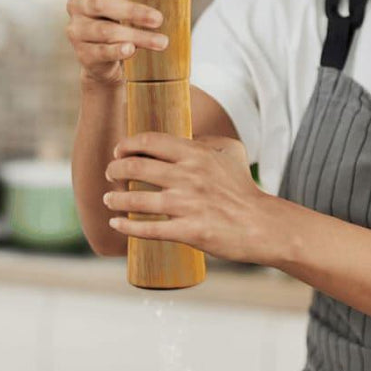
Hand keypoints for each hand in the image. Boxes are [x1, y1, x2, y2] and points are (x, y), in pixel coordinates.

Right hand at [65, 0, 168, 86]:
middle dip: (132, 11)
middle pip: (102, 3)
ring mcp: (77, 29)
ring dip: (135, 36)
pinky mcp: (82, 53)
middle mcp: (79, 3)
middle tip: (159, 19)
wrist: (103, 54)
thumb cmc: (115, 16)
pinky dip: (117, 51)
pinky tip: (131, 50)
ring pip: (105, 31)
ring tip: (160, 42)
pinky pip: (100, 52)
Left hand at [103, 132, 272, 263]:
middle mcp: (188, 176)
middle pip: (135, 168)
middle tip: (111, 174)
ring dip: (115, 199)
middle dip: (115, 170)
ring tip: (109, 199)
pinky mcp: (188, 231)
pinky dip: (126, 226)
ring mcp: (187, 205)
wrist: (261, 224)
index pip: (150, 142)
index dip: (127, 145)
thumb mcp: (231, 152)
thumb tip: (183, 138)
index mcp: (196, 155)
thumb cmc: (244, 189)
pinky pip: (148, 229)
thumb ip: (205, 141)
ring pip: (136, 200)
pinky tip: (116, 224)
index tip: (119, 151)